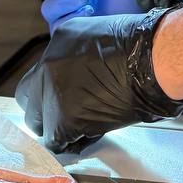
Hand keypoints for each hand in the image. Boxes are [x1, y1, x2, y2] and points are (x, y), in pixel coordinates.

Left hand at [15, 11, 182, 148]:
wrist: (152, 60)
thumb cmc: (142, 49)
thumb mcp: (104, 38)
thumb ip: (83, 55)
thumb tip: (82, 76)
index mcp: (60, 39)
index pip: (41, 71)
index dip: (52, 89)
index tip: (63, 98)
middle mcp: (48, 64)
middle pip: (30, 98)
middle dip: (46, 110)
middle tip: (66, 117)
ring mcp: (52, 91)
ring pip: (42, 123)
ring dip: (61, 127)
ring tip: (86, 127)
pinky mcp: (63, 118)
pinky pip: (57, 141)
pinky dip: (72, 143)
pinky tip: (89, 136)